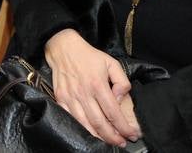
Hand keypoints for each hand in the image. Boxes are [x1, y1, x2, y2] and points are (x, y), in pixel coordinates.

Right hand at [43, 29, 139, 145]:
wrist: (63, 48)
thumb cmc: (88, 56)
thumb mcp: (111, 63)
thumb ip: (121, 81)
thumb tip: (120, 99)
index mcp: (98, 84)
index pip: (113, 113)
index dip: (123, 127)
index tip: (131, 134)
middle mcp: (83, 93)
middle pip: (99, 123)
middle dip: (113, 137)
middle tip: (122, 143)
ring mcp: (70, 97)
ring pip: (85, 124)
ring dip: (98, 136)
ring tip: (109, 141)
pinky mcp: (60, 99)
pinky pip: (71, 119)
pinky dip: (82, 129)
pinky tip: (91, 133)